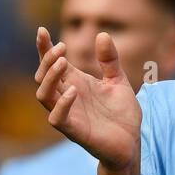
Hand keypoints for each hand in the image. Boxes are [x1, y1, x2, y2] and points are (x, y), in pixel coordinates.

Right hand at [34, 27, 141, 170]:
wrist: (132, 143)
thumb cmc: (122, 115)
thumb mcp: (118, 82)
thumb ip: (110, 60)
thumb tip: (102, 34)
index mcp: (74, 83)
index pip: (51, 63)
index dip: (44, 48)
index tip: (42, 30)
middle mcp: (67, 97)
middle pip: (42, 76)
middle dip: (47, 59)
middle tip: (61, 48)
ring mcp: (69, 114)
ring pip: (43, 95)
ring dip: (50, 77)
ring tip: (63, 62)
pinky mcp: (74, 131)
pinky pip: (57, 118)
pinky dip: (62, 103)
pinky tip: (73, 90)